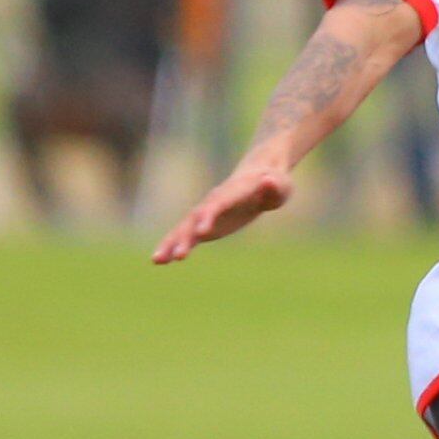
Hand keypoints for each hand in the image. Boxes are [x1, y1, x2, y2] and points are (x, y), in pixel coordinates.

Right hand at [151, 161, 294, 263]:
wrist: (260, 177)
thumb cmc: (274, 183)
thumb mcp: (280, 185)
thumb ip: (273, 186)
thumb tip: (269, 181)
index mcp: (232, 193)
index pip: (218, 204)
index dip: (209, 216)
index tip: (202, 232)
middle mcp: (214, 202)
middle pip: (195, 219)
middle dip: (186, 236)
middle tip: (178, 256)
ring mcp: (206, 214)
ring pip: (184, 228)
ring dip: (171, 243)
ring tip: (157, 260)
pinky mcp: (205, 225)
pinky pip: (186, 236)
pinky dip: (174, 246)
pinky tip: (161, 261)